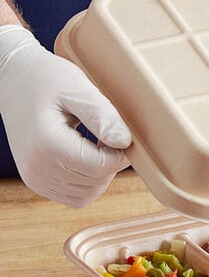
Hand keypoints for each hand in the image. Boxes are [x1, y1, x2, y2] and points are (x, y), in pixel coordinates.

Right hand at [0, 25, 131, 206]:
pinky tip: (88, 156)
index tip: (119, 130)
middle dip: (112, 160)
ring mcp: (35, 178)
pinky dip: (89, 183)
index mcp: (46, 143)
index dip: (121, 152)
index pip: (101, 166)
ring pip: (89, 193)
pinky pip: (76, 197)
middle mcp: (37, 167)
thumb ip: (102, 115)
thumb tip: (125, 142)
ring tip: (96, 143)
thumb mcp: (78, 88)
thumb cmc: (48, 79)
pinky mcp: (37, 182)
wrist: (14, 82)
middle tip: (107, 133)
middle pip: (97, 181)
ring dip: (102, 173)